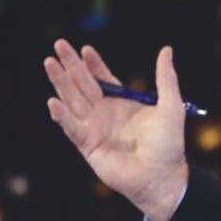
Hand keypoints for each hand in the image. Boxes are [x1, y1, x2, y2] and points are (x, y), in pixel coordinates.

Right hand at [44, 40, 188, 220]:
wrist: (162, 176)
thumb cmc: (168, 144)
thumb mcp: (170, 107)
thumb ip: (166, 79)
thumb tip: (166, 50)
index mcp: (122, 103)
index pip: (103, 78)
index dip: (93, 64)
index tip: (86, 48)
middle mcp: (105, 113)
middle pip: (83, 84)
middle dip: (71, 65)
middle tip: (59, 45)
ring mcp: (94, 128)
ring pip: (72, 100)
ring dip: (60, 82)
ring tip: (49, 63)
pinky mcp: (87, 145)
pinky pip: (71, 128)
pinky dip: (62, 115)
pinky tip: (53, 101)